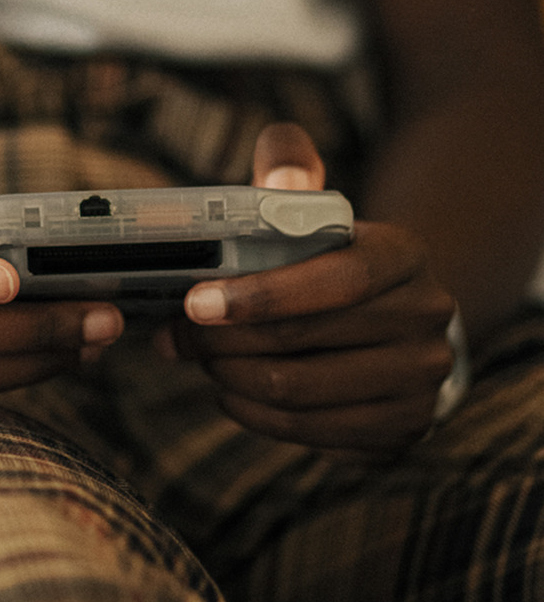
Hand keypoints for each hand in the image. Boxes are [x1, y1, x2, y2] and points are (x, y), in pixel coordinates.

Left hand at [169, 125, 455, 457]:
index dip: (261, 295)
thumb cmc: (333, 259)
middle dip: (223, 340)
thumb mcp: (318, 207)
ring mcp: (420, 382)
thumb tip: (280, 181)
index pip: (337, 280)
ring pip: (300, 394)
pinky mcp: (403, 431)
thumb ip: (289, 168)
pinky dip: (256, 414)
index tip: (194, 303)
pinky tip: (231, 391)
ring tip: (202, 360)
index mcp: (404, 255)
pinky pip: (311, 433)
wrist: (397, 322)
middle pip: (305, 342)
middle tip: (176, 335)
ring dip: (231, 379)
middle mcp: (426, 319)